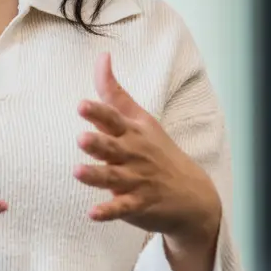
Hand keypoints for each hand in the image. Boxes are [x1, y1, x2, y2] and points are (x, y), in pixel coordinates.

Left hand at [74, 54, 221, 270]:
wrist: (192, 193)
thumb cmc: (157, 150)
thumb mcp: (140, 120)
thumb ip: (115, 92)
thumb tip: (101, 57)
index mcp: (132, 133)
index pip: (113, 119)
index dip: (98, 113)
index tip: (82, 105)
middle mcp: (133, 155)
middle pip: (112, 147)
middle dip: (98, 143)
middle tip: (81, 138)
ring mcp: (136, 181)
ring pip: (113, 177)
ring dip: (96, 175)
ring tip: (78, 172)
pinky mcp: (138, 204)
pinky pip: (121, 208)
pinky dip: (108, 211)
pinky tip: (92, 214)